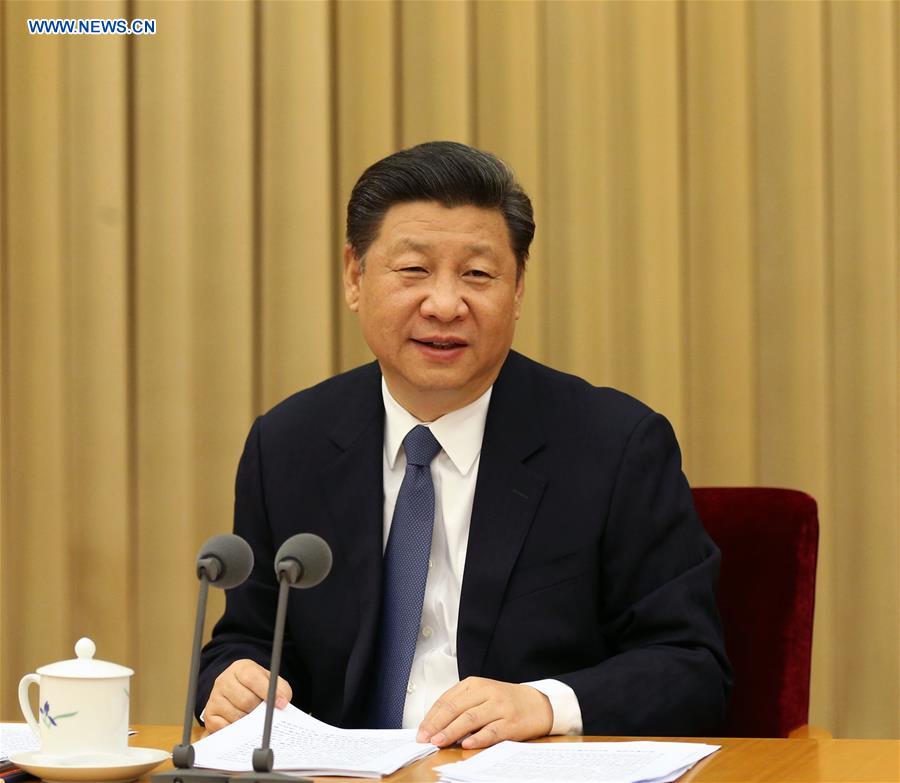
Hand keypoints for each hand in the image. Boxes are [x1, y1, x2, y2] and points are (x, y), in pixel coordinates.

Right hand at [203, 659, 292, 732]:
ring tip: (255, 720)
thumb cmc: (256, 687)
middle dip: (259, 710)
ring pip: (236, 716)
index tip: (281, 704)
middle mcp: (224, 681)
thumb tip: (282, 702)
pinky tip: (243, 727)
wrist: (235, 690)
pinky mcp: (209, 715)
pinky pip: (224, 728)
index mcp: (240, 668)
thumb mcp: (270, 681)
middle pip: (245, 700)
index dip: (267, 692)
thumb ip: (280, 688)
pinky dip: (237, 730)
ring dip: (249, 722)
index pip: (252, 678)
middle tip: (266, 714)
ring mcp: (214, 698)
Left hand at [416, 677, 552, 748]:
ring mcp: (499, 707)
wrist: (537, 704)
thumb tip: (435, 726)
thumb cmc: (504, 701)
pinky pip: (492, 731)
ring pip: (471, 718)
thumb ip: (460, 706)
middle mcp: (486, 692)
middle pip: (456, 708)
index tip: (421, 731)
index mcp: (475, 684)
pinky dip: (478, 737)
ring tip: (438, 741)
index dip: (431, 716)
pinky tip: (467, 744)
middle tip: (425, 738)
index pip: (447, 700)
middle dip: (437, 724)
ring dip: (452, 731)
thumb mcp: (481, 695)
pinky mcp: (511, 722)